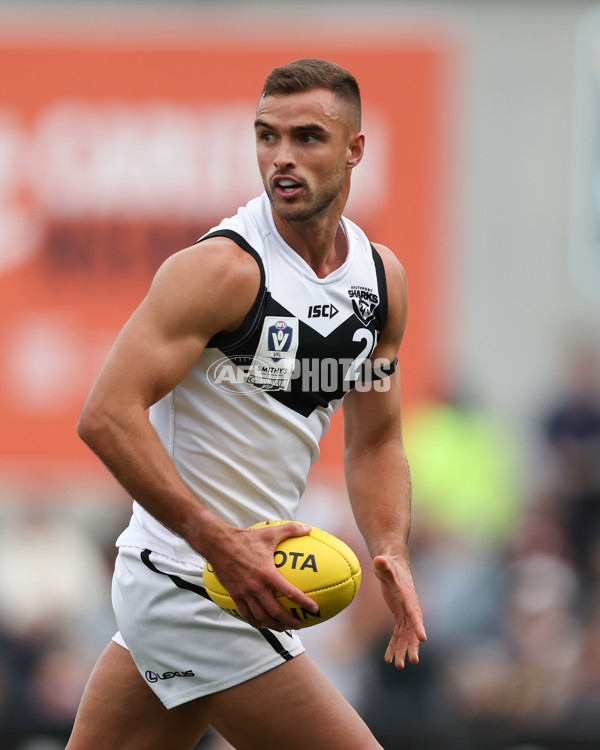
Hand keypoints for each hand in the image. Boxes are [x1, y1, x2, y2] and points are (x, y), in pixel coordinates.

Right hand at [206, 522, 318, 631]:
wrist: (218, 543)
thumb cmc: (245, 538)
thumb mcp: (270, 533)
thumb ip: (290, 530)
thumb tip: (308, 528)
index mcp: (267, 573)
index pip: (290, 592)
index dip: (304, 602)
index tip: (314, 609)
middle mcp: (256, 586)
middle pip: (275, 611)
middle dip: (289, 621)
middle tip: (299, 625)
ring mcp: (244, 592)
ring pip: (260, 616)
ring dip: (273, 625)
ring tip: (282, 628)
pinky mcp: (234, 594)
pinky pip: (245, 613)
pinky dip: (254, 621)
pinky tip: (260, 624)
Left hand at [373, 554, 426, 668]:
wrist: (391, 562)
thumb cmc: (388, 561)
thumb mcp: (384, 562)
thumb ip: (382, 563)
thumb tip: (378, 559)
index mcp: (408, 595)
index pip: (415, 611)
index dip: (418, 625)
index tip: (423, 638)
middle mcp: (410, 606)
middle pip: (412, 628)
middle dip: (412, 645)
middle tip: (412, 661)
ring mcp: (405, 612)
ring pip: (406, 635)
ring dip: (402, 650)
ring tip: (399, 666)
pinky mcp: (399, 614)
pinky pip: (398, 633)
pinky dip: (394, 645)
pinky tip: (388, 659)